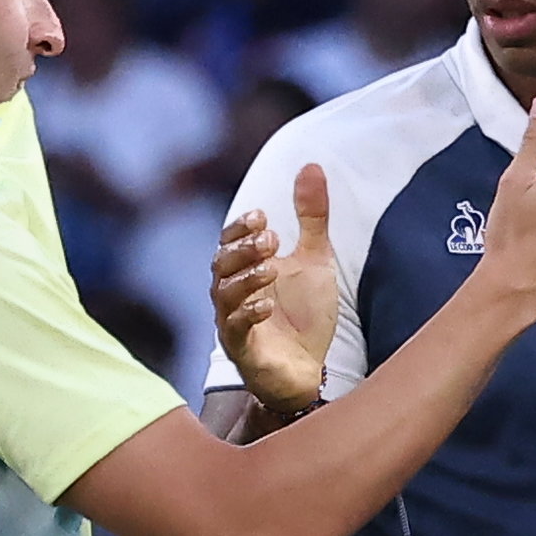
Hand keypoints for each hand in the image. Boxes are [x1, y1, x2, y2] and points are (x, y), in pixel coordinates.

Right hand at [217, 162, 343, 411]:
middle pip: (221, 265)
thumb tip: (312, 164)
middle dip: (243, 249)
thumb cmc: (304, 316)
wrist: (309, 371)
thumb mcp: (315, 259)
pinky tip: (267, 305)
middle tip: (272, 239)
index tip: (264, 217)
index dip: (240, 227)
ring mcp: (234, 324)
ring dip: (246, 278)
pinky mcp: (244, 352)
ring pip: (224, 296)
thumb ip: (312, 216)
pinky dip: (248, 315)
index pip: (230, 241)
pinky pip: (235, 331)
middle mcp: (233, 295)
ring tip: (272, 267)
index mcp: (246, 270)